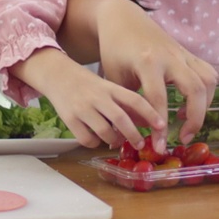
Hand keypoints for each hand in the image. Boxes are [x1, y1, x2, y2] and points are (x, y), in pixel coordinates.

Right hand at [9, 48, 161, 149]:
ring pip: (105, 132)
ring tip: (116, 140)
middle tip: (140, 144)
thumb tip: (148, 122)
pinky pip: (87, 139)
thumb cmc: (88, 84)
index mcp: (110, 87)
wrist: (57, 74)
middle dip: (134, 135)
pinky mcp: (69, 119)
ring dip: (114, 140)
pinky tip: (97, 139)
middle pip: (121, 119)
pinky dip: (95, 143)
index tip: (162, 125)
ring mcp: (83, 108)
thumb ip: (125, 103)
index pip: (135, 100)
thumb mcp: (108, 88)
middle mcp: (98, 97)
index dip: (150, 113)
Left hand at [89, 0, 217, 148]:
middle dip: (194, 118)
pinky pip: (207, 73)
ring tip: (188, 123)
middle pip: (194, 89)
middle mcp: (170, 56)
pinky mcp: (188, 53)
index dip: (160, 127)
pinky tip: (191, 105)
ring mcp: (182, 53)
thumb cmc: (115, 50)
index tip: (159, 147)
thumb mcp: (114, 78)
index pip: (159, 100)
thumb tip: (140, 133)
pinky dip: (207, 92)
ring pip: (207, 80)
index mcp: (148, 62)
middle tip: (184, 138)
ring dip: (204, 105)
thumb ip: (127, 105)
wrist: (123, 19)